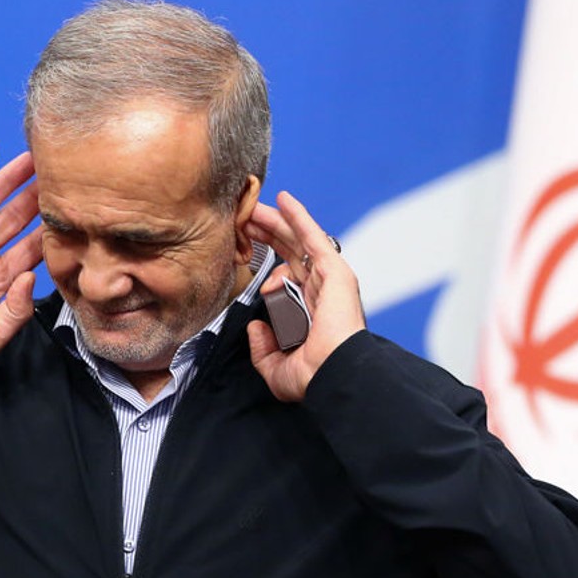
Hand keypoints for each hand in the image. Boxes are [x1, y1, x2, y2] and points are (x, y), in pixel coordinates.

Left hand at [243, 191, 365, 401]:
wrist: (331, 374)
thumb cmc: (312, 377)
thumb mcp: (276, 367)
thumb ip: (263, 349)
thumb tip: (255, 327)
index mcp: (309, 310)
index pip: (285, 275)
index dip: (265, 260)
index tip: (243, 250)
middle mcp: (320, 291)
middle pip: (290, 252)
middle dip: (266, 234)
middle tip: (243, 220)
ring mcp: (328, 279)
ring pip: (298, 241)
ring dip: (275, 222)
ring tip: (252, 208)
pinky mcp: (334, 270)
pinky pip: (313, 237)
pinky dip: (299, 217)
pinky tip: (283, 200)